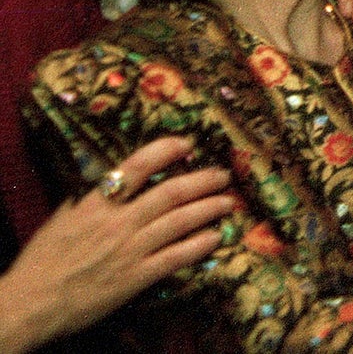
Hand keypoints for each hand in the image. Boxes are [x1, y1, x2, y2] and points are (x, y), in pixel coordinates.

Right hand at [0, 137, 235, 353]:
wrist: (28, 304)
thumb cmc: (42, 262)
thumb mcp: (63, 219)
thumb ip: (92, 199)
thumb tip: (117, 181)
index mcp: (95, 203)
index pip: (137, 166)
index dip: (167, 150)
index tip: (187, 143)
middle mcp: (116, 222)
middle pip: (171, 193)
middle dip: (203, 180)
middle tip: (222, 175)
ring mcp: (128, 250)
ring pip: (180, 221)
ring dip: (208, 208)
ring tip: (227, 202)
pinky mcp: (135, 278)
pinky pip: (176, 257)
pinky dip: (199, 245)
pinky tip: (215, 238)